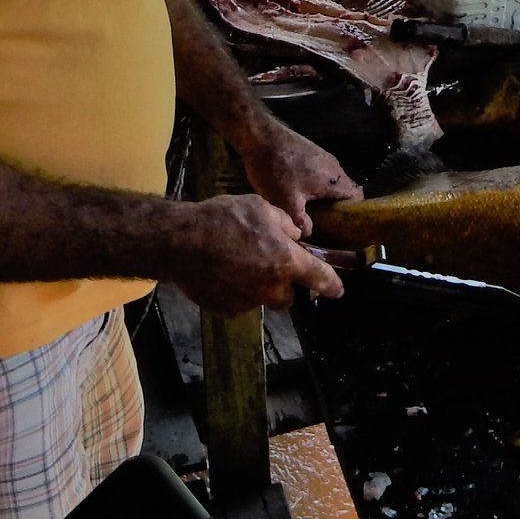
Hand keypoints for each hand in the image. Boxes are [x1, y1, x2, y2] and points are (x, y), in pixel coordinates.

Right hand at [170, 194, 342, 313]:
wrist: (181, 242)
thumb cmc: (223, 219)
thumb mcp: (260, 207)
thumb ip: (285, 223)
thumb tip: (295, 235)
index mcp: (287, 262)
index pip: (321, 278)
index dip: (333, 285)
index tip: (338, 290)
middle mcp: (272, 288)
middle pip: (289, 295)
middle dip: (283, 283)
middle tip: (267, 264)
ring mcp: (249, 303)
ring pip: (262, 299)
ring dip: (258, 287)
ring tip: (237, 264)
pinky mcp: (228, 311)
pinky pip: (239, 303)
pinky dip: (235, 292)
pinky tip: (221, 273)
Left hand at [234, 120, 361, 236]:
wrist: (260, 136)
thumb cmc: (276, 171)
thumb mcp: (287, 203)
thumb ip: (301, 222)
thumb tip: (310, 234)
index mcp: (335, 180)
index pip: (358, 199)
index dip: (354, 214)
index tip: (343, 227)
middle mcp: (334, 167)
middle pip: (343, 192)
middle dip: (334, 209)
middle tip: (321, 224)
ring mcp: (322, 157)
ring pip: (329, 183)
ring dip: (321, 197)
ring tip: (306, 211)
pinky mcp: (310, 152)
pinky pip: (318, 174)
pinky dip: (312, 186)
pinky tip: (294, 193)